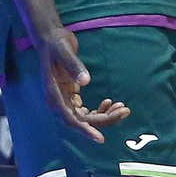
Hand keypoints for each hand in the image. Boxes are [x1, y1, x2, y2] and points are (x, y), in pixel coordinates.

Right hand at [35, 25, 129, 142]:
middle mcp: (58, 101)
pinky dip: (99, 110)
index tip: (100, 138)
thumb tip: (85, 81)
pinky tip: (110, 102)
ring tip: (122, 108)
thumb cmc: (57, 43)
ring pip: (85, 118)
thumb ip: (74, 66)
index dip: (86, 129)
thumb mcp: (65, 51)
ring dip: (104, 116)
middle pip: (81, 120)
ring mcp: (64, 100)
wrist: (51, 38)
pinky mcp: (70, 96)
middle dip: (103, 120)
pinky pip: (85, 111)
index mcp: (53, 95)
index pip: (71, 118)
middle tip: (124, 111)